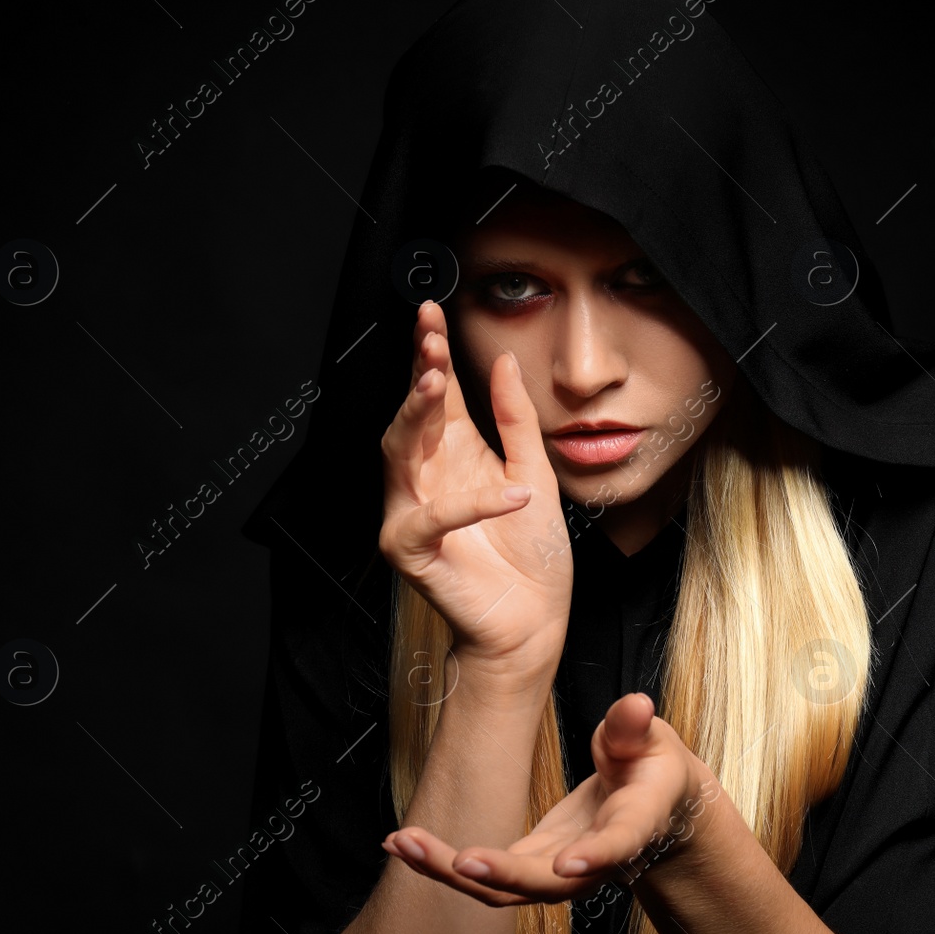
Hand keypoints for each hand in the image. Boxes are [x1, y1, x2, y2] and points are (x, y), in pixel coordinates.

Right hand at [378, 299, 572, 690]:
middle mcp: (426, 477)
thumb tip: (502, 361)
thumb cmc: (532, 552)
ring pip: (399, 454)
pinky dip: (470, 504)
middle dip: (416, 373)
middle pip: (410, 415)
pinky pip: (431, 518)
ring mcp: (412, 511)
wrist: (534, 618)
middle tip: (427, 338)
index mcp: (453, 453)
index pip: (435, 395)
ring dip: (415, 416)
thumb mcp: (536, 470)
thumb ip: (516, 418)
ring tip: (435, 382)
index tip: (432, 314)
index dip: (430, 354)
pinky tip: (508, 491)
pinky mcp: (412, 550)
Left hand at [380, 693, 713, 905]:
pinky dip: (440, 862)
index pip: (616, 846)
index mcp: (632, 827)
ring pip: (500, 888)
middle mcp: (590, 863)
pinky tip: (400, 843)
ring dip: (448, 870)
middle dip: (498, 874)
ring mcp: (555, 872)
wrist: (652, 813)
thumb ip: (635, 728)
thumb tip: (635, 705)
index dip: (595, 857)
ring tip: (400, 843)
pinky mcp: (528, 865)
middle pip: (542, 883)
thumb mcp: (652, 741)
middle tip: (459, 861)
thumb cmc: (652, 770)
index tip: (567, 863)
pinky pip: (482, 875)